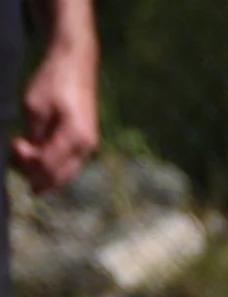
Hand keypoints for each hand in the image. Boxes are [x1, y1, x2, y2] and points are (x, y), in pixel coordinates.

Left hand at [14, 37, 99, 195]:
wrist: (74, 63)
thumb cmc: (53, 80)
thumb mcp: (33, 106)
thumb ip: (32, 135)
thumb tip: (29, 155)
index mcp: (75, 138)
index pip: (49, 166)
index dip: (27, 162)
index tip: (13, 142)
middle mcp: (86, 147)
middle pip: (58, 176)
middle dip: (35, 174)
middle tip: (14, 156)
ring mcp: (87, 146)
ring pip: (64, 173)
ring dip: (42, 172)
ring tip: (23, 156)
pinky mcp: (84, 142)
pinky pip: (67, 163)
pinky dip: (51, 165)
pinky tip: (37, 156)